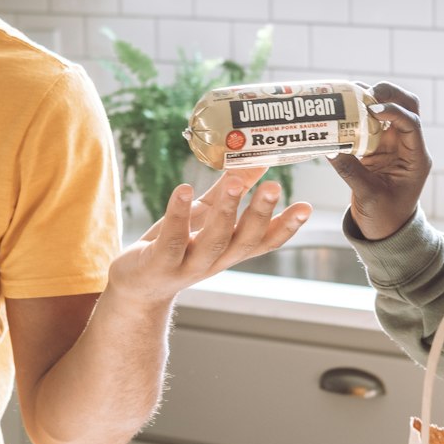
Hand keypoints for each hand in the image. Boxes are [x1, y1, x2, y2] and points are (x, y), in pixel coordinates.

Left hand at [108, 167, 311, 303]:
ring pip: (212, 242)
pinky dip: (178, 215)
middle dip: (260, 214)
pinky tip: (183, 189)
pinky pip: (171, 240)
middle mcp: (215, 260)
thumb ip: (231, 189)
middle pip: (244, 241)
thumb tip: (257, 159)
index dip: (286, 226)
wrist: (137, 284)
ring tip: (235, 183)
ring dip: (226, 213)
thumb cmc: (177, 244)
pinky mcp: (158, 264)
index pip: (264, 241)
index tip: (306, 207)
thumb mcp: (206, 214)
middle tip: (273, 187)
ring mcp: (188, 265)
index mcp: (230, 249)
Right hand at [328, 81, 430, 239]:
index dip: (394, 112)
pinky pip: (370, 121)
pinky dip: (357, 112)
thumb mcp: (367, 196)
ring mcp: (394, 144)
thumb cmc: (384, 218)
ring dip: (372, 99)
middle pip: (408, 106)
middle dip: (389, 94)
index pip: (412, 124)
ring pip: (390, 108)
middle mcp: (408, 146)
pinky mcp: (377, 146)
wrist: (385, 230)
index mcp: (416, 159)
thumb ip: (350, 171)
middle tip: (365, 92)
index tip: (373, 110)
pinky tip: (340, 107)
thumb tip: (329, 147)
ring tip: (348, 94)